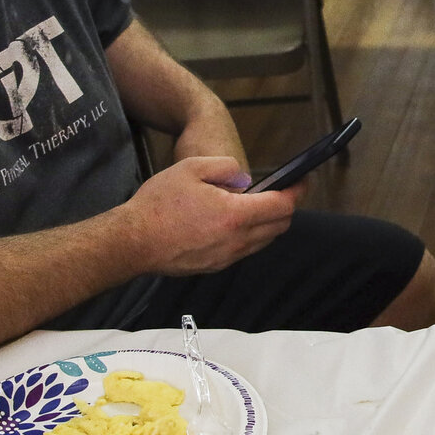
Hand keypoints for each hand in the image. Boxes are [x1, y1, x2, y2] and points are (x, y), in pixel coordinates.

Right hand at [116, 154, 295, 274]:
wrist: (132, 242)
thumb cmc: (158, 204)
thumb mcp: (192, 168)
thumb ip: (226, 168)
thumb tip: (245, 180)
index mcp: (235, 215)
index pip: (283, 206)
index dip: (297, 191)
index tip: (302, 181)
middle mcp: (237, 241)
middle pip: (280, 226)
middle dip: (287, 207)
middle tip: (283, 191)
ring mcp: (227, 257)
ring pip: (264, 241)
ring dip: (269, 223)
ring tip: (258, 205)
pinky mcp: (215, 266)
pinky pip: (246, 251)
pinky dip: (251, 235)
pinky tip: (236, 222)